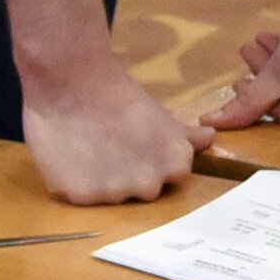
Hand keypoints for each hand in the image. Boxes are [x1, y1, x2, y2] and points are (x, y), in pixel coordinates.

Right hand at [21, 57, 207, 202]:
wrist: (70, 82)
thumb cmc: (117, 93)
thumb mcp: (159, 114)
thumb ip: (184, 135)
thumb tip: (209, 139)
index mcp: (175, 164)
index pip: (172, 177)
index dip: (153, 162)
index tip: (137, 145)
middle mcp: (151, 184)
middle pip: (143, 191)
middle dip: (129, 174)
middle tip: (109, 145)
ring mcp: (117, 193)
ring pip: (111, 196)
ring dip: (102, 180)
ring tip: (88, 148)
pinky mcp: (82, 197)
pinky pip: (82, 197)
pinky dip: (75, 182)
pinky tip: (70, 156)